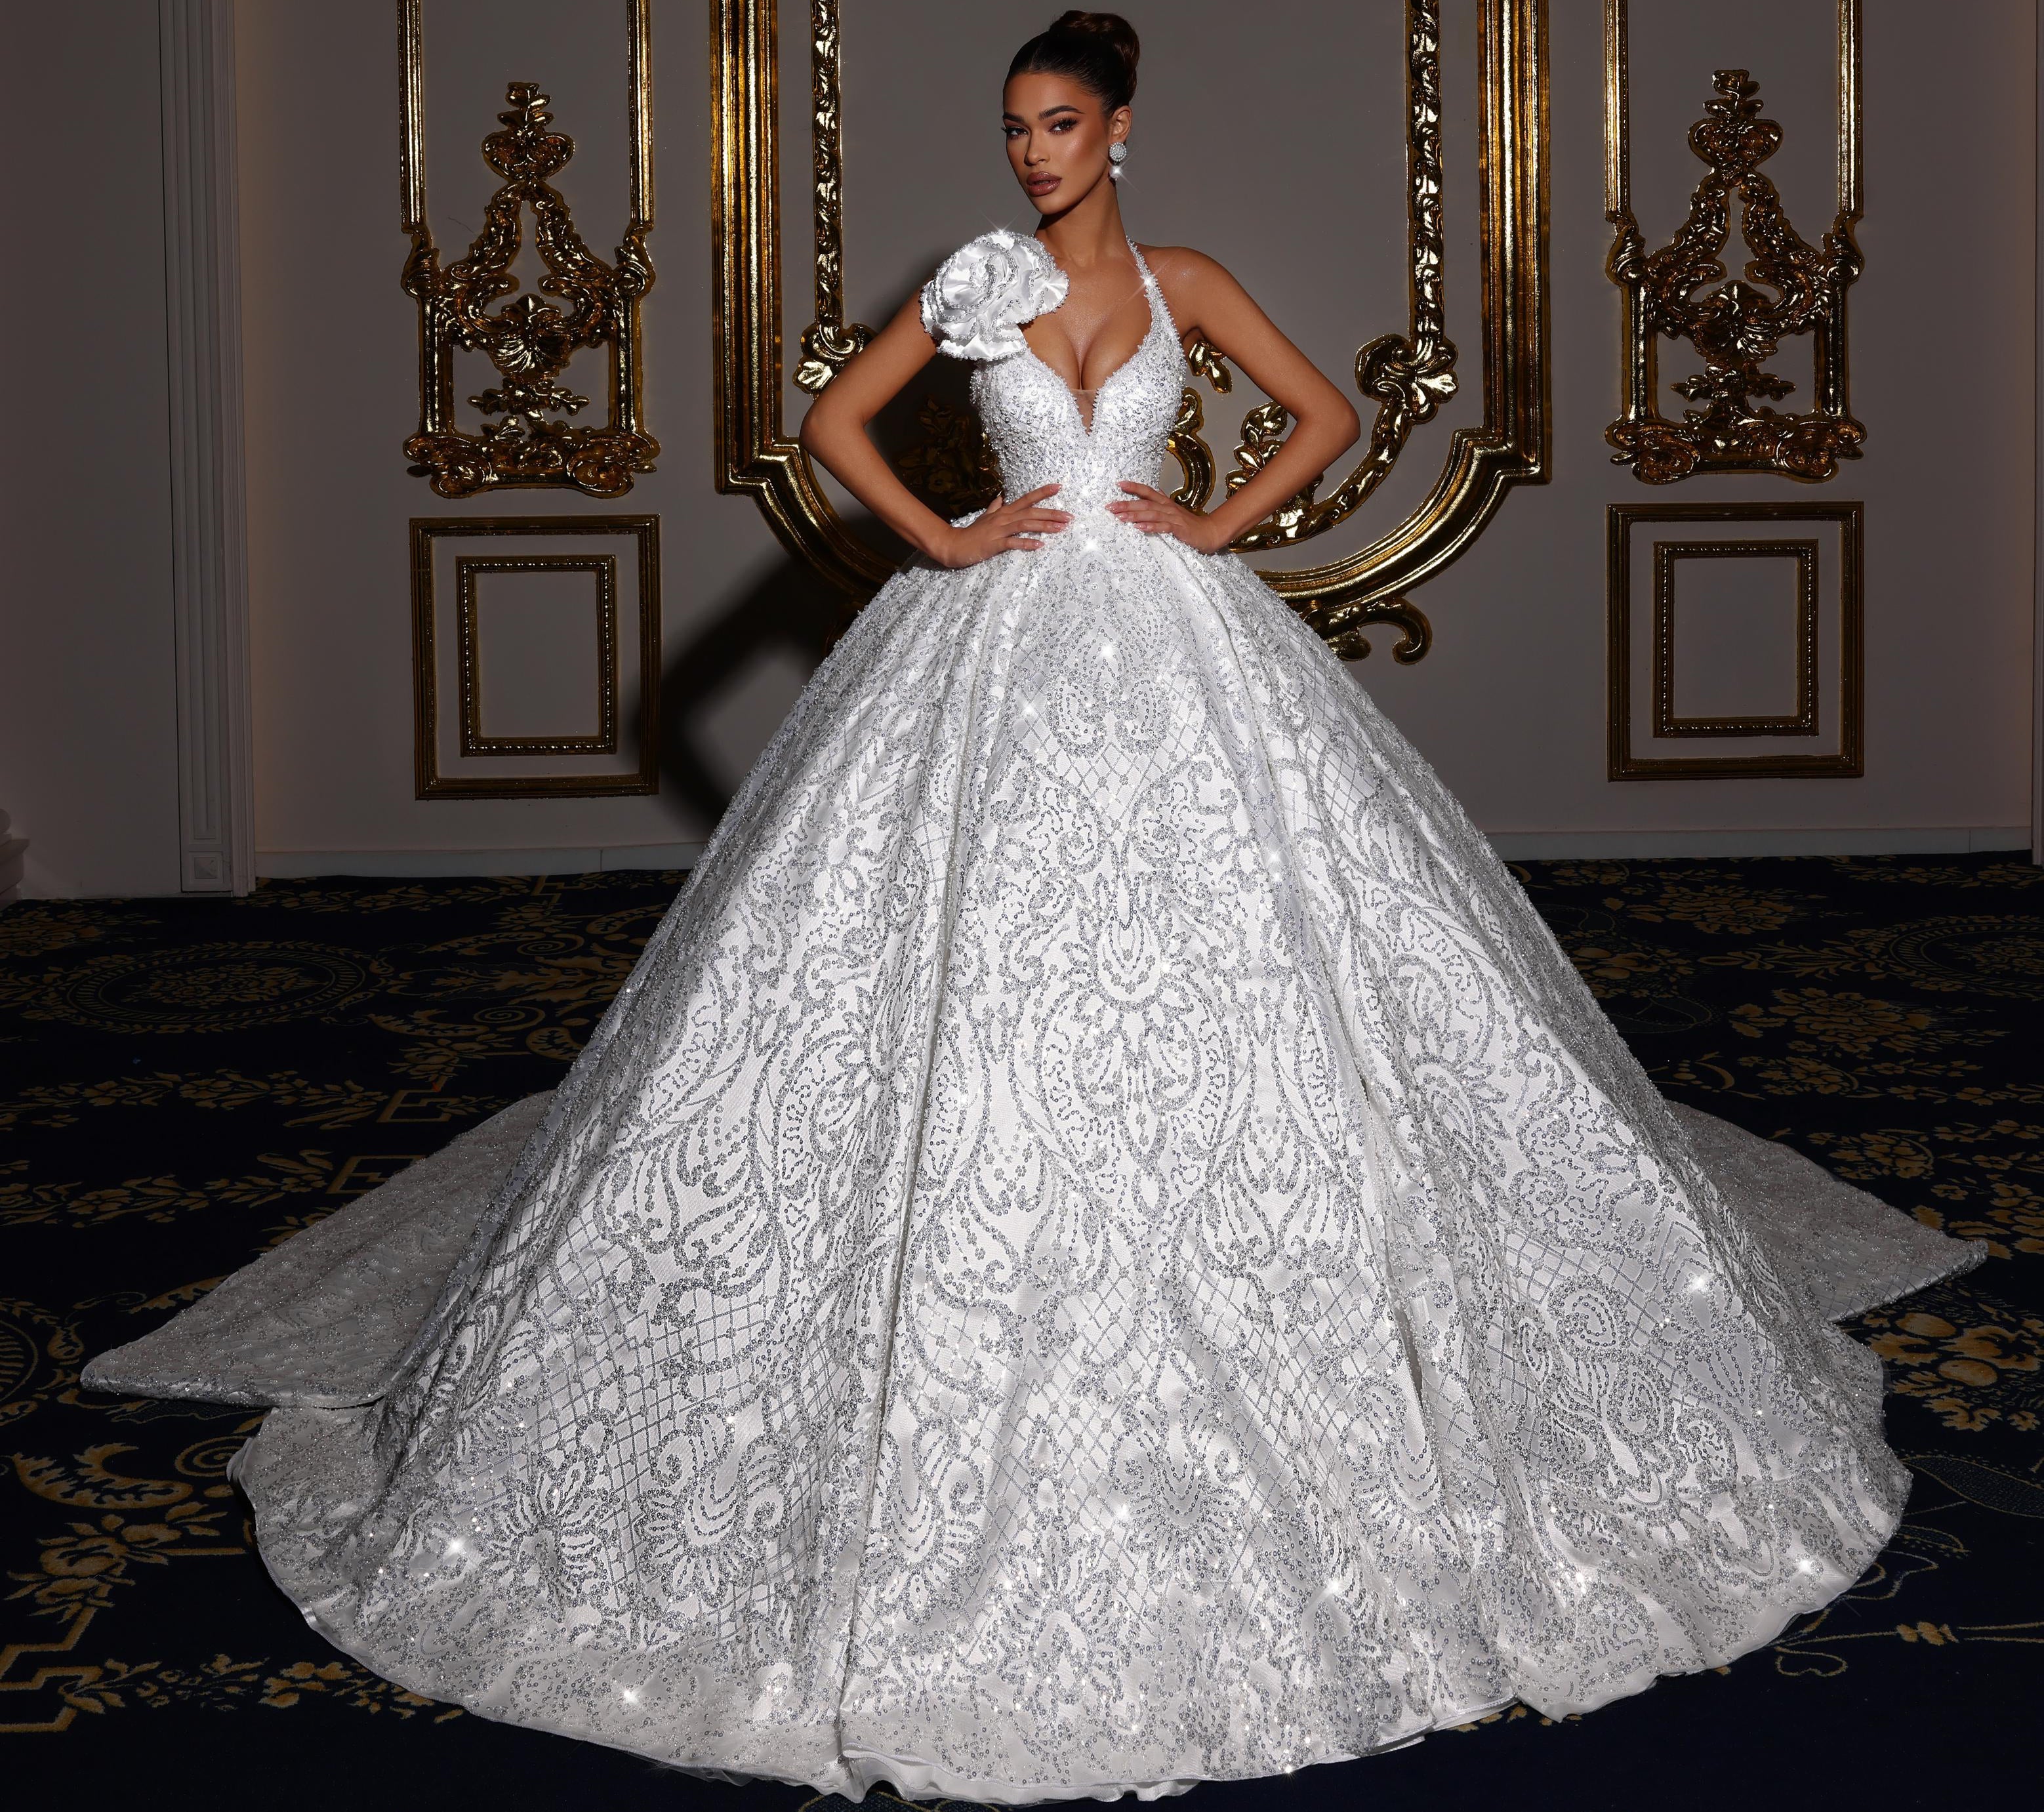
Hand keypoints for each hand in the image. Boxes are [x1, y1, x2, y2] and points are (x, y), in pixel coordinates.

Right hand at [933, 485, 1069, 566]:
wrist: (954, 545)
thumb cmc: (972, 534)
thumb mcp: (984, 518)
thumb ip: (993, 508)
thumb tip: (1000, 498)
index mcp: (1004, 511)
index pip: (1027, 499)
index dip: (1043, 492)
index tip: (1059, 487)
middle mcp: (1004, 518)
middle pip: (1031, 511)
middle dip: (1052, 513)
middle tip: (1069, 516)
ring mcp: (999, 530)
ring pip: (1025, 524)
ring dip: (1044, 526)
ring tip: (1061, 528)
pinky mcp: (995, 544)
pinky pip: (1013, 542)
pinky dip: (1027, 543)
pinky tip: (1040, 545)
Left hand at [1107, 482, 1228, 552]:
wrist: (1210, 533)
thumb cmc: (1190, 525)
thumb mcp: (1175, 512)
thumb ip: (1163, 503)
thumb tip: (1156, 493)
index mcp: (1165, 503)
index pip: (1147, 491)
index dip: (1134, 487)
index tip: (1118, 484)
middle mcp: (1168, 507)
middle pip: (1145, 503)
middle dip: (1126, 504)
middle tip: (1110, 507)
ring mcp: (1174, 518)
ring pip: (1151, 513)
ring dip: (1134, 515)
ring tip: (1120, 517)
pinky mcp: (1179, 529)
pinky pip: (1163, 527)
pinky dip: (1151, 527)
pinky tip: (1139, 528)